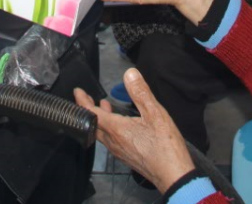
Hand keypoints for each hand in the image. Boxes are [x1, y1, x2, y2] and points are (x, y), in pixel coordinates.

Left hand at [74, 69, 193, 191]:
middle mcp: (113, 142)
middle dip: (88, 109)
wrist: (173, 176)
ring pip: (102, 133)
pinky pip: (110, 140)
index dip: (82, 101)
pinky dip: (108, 128)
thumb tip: (129, 74)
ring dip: (99, 118)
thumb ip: (140, 93)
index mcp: (117, 129)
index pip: (91, 113)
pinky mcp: (126, 157)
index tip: (78, 92)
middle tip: (86, 98)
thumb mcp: (155, 114)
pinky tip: (119, 124)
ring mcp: (119, 151)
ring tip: (103, 106)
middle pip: (93, 124)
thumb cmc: (165, 147)